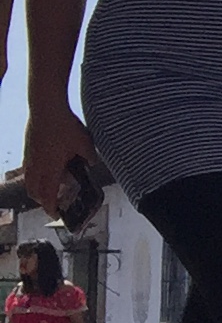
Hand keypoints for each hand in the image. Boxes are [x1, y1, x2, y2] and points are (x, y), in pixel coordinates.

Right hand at [21, 107, 92, 223]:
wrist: (46, 107)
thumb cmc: (64, 126)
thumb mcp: (85, 143)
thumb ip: (89, 157)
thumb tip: (92, 163)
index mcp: (51, 168)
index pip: (48, 194)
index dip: (51, 207)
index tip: (55, 215)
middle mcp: (36, 166)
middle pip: (34, 191)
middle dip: (42, 201)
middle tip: (52, 204)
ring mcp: (30, 157)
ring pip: (29, 180)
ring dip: (37, 189)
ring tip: (47, 189)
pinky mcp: (28, 148)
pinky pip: (28, 168)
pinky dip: (34, 175)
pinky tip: (43, 170)